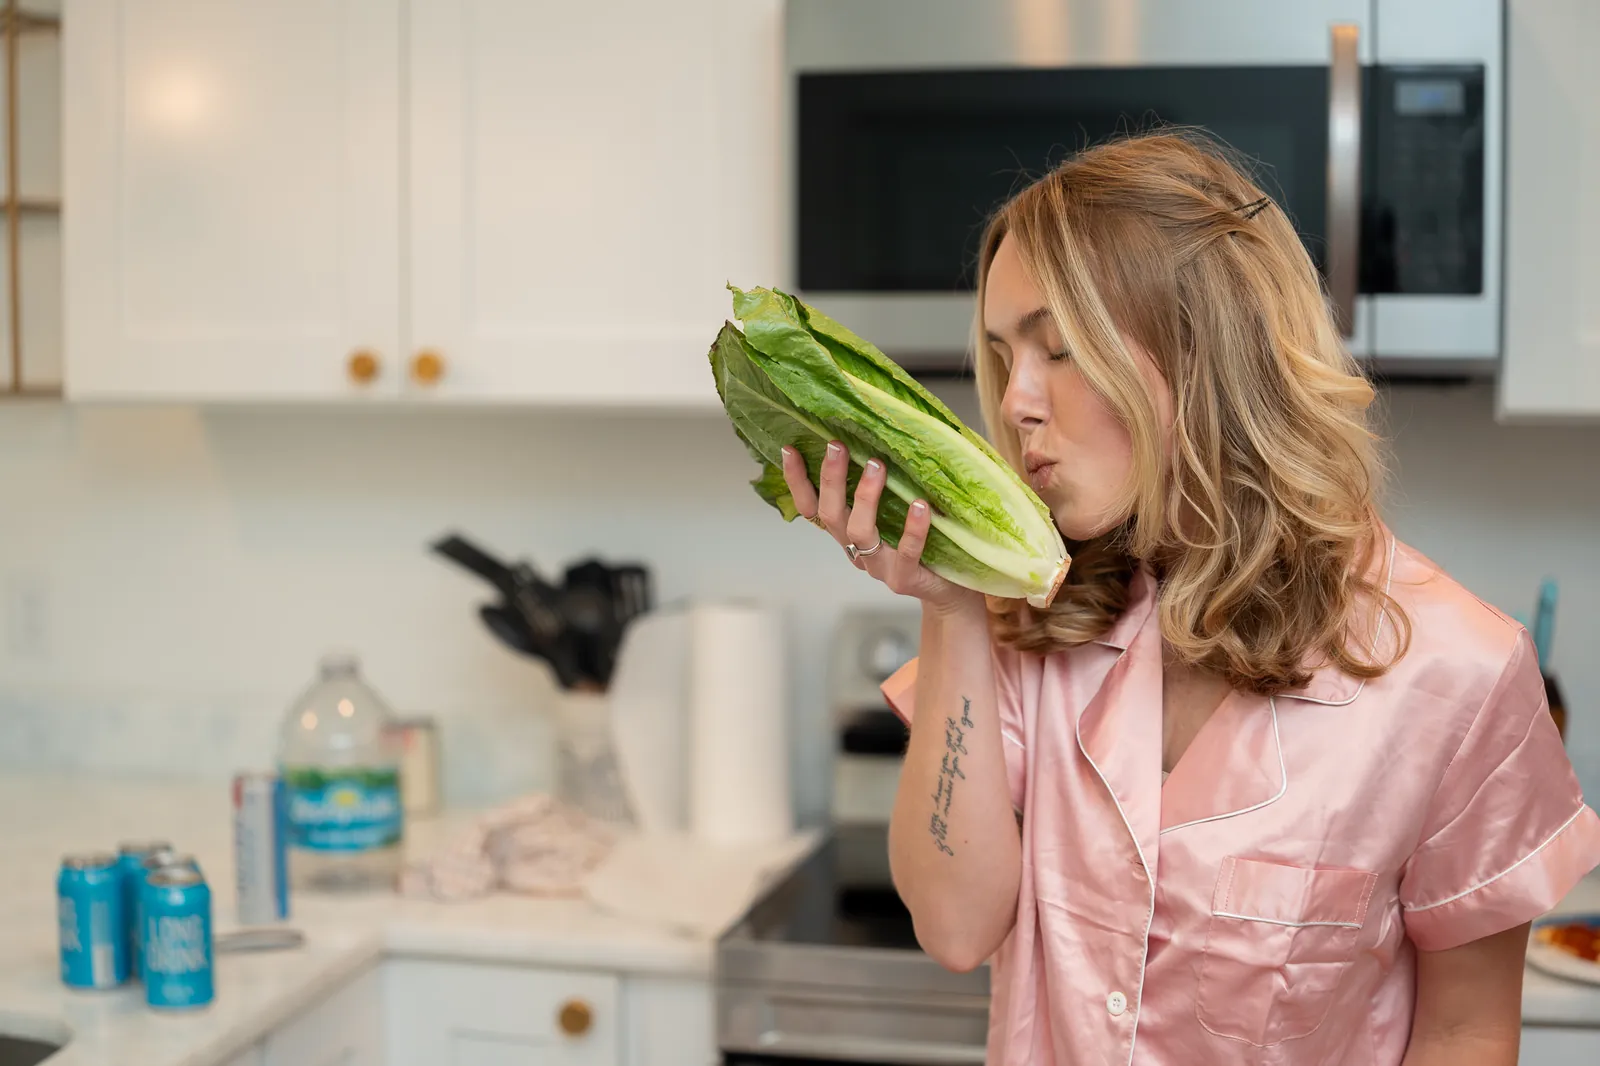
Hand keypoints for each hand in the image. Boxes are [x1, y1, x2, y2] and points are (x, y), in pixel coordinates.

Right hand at [781, 441, 981, 614]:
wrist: (948, 592)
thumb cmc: (924, 545)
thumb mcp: (894, 515)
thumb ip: (882, 489)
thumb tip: (879, 437)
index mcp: (848, 532)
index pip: (811, 507)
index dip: (796, 481)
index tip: (789, 449)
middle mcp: (856, 549)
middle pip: (830, 515)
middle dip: (830, 478)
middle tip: (836, 446)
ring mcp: (878, 567)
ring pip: (859, 531)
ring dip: (865, 496)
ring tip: (877, 465)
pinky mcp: (903, 579)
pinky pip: (906, 552)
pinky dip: (912, 528)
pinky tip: (920, 505)